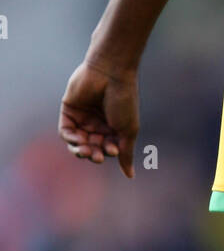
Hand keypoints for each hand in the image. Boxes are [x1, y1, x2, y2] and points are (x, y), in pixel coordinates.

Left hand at [58, 60, 138, 178]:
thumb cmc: (124, 101)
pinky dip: (70, 139)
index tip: (113, 149)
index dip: (108, 152)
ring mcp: (83, 117)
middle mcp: (98, 123)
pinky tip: (77, 140)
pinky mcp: (69, 110)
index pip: (107, 148)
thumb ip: (126, 153)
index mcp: (113, 127)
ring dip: (80, 150)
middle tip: (97, 156)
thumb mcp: (127, 130)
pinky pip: (66, 132)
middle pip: (91, 147)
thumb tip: (130, 176)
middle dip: (93, 154)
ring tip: (85, 150)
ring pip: (77, 142)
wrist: (110, 74)